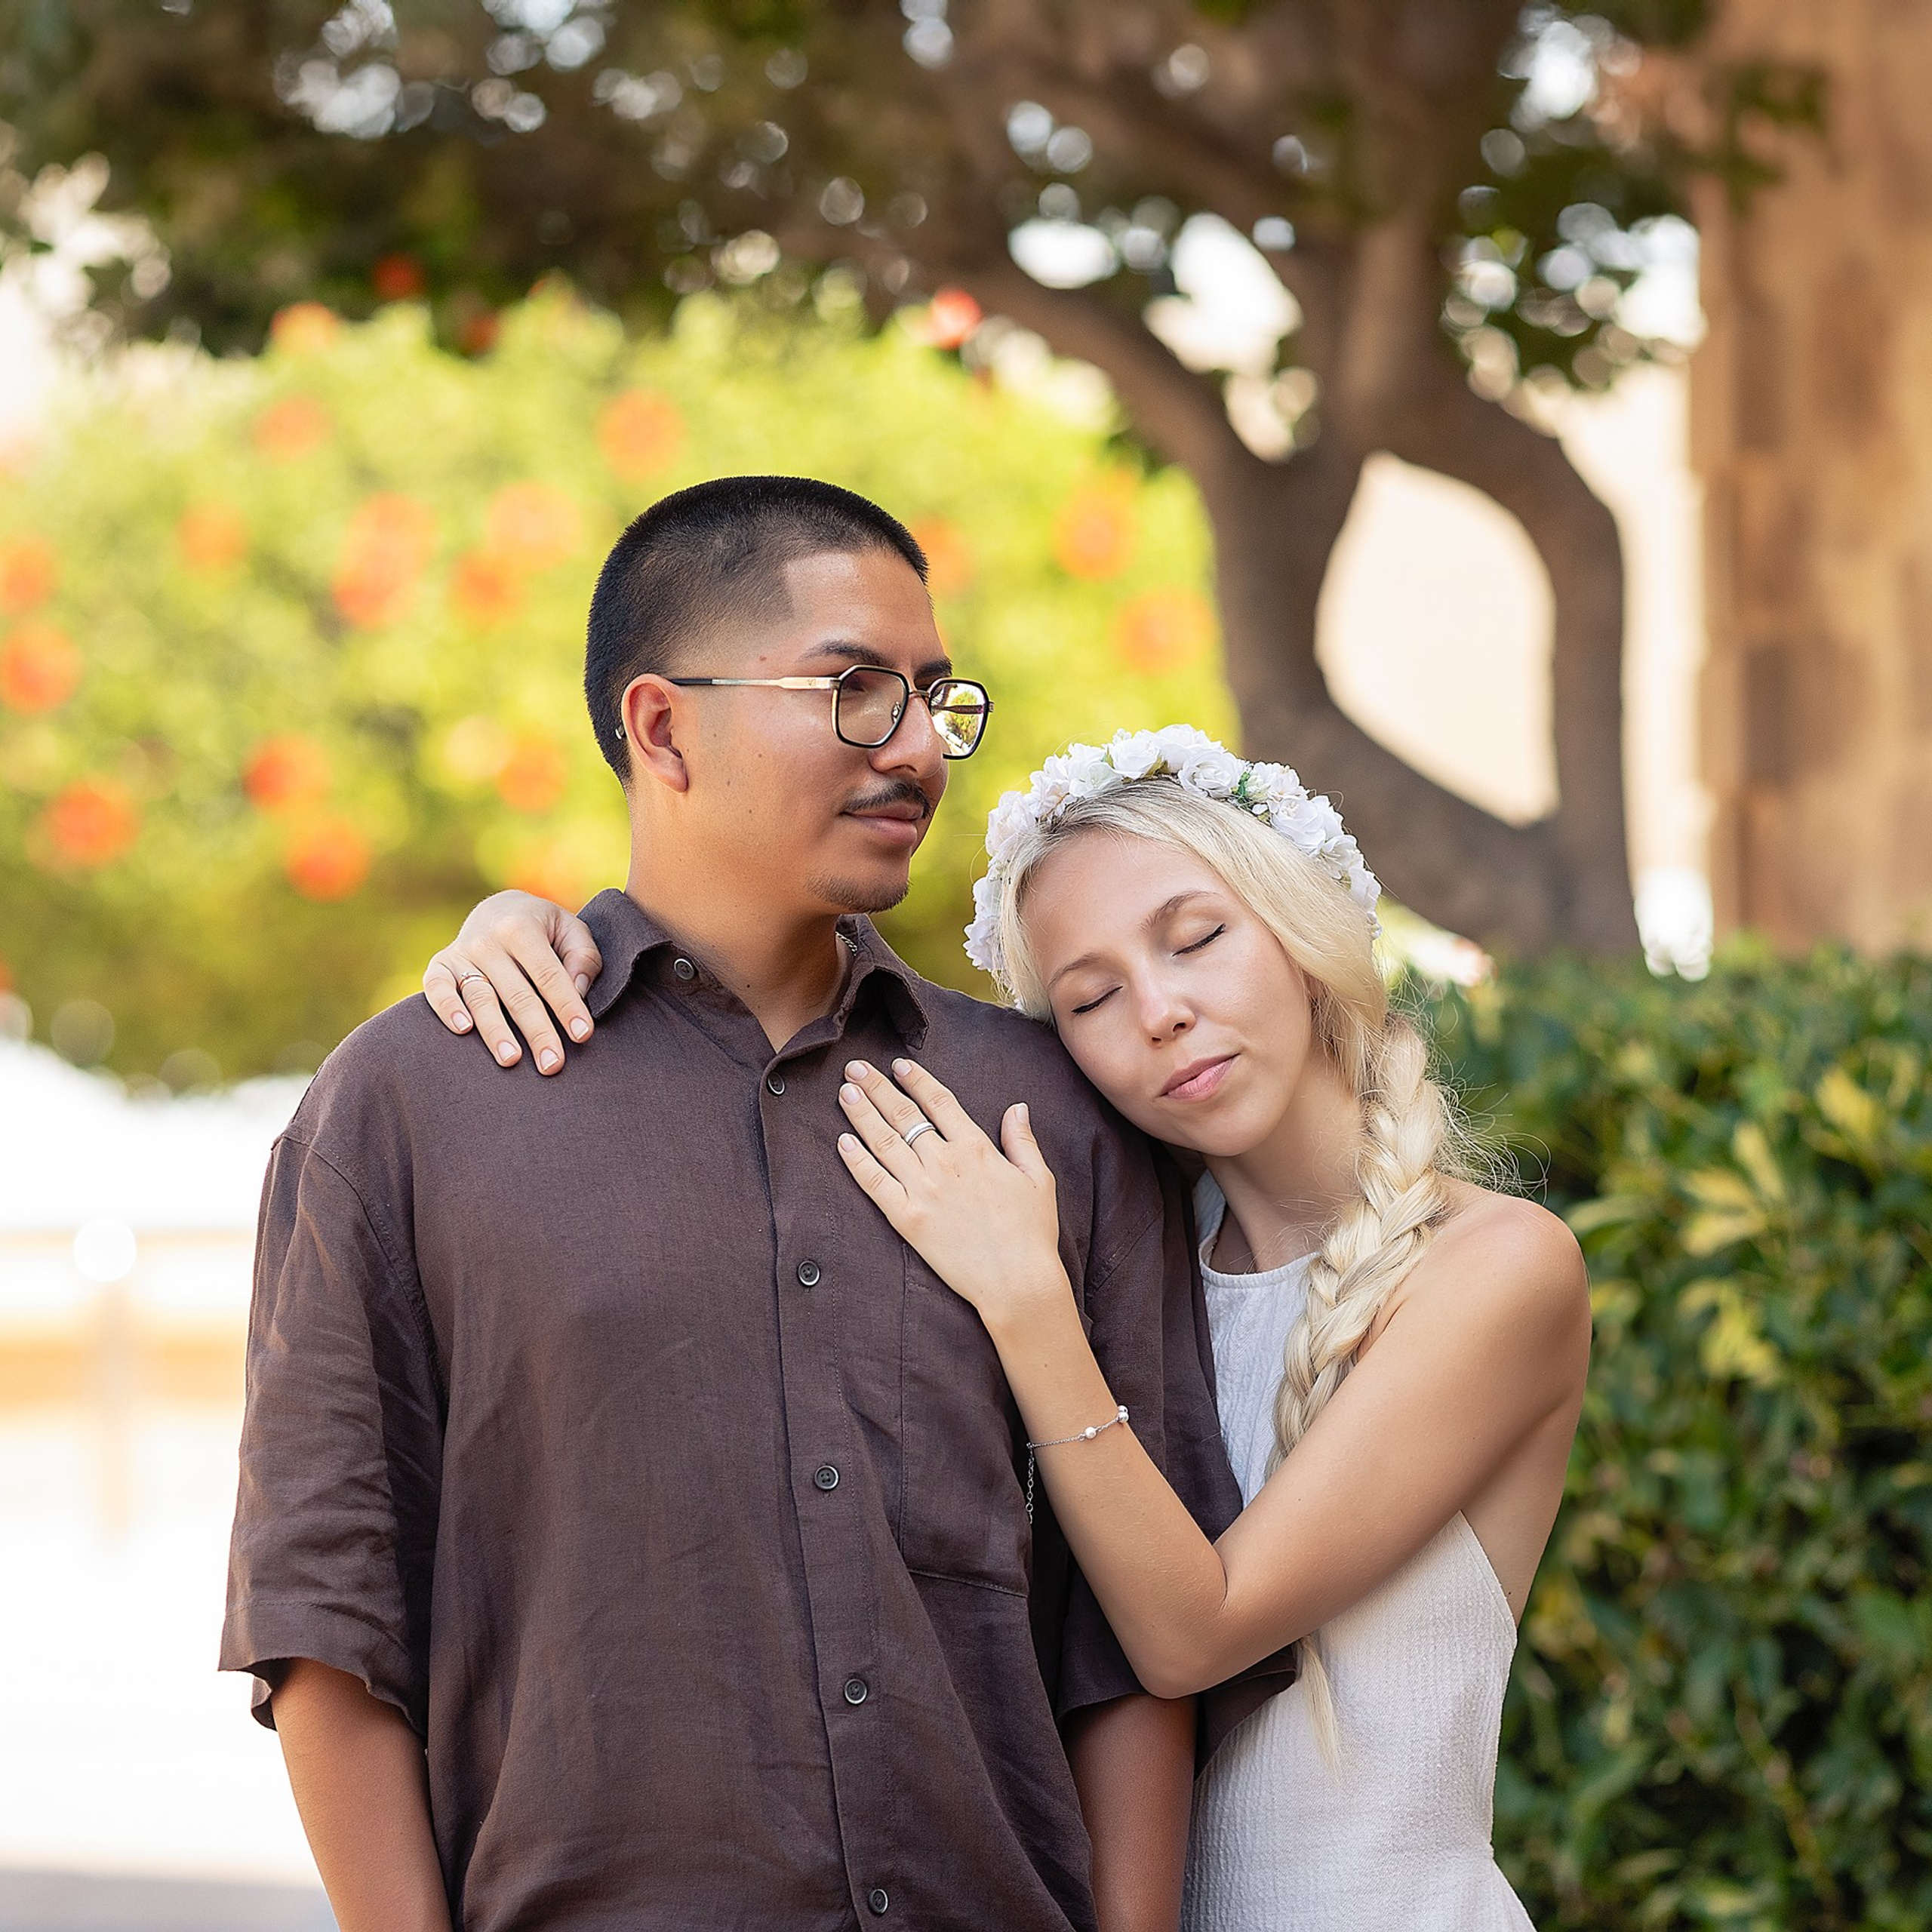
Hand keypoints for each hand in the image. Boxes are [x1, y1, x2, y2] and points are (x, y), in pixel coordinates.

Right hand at [422, 891, 602, 1074]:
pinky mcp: (440, 966)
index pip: (549, 974)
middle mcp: (488, 940)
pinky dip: (446, 1008)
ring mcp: (461, 953)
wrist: (498, 909)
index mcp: (522, 927)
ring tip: (511, 1060)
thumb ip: (582, 957)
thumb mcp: (570, 929)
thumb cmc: (543, 928)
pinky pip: (436, 988)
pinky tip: (463, 1029)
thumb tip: (578, 991)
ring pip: (480, 998)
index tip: (582, 1034)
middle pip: (516, 994)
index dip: (567, 1006)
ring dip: (495, 1032)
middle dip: (537, 1032)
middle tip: (553, 1065)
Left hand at [836, 1058, 1066, 1328]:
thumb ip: (1022, 1141)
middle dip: (877, 1088)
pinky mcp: (907, 1219)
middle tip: (855, 1068)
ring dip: (861, 1114)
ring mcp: (923, 1190)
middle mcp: (945, 1163)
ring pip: (884, 1142)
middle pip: (904, 1115)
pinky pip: (874, 1183)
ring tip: (845, 1092)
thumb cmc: (1032, 1232)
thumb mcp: (1038, 1179)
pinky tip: (842, 1142)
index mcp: (976, 1148)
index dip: (916, 1080)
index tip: (898, 1065)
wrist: (1017, 1281)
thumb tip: (1017, 1107)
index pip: (939, 1102)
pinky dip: (856, 1161)